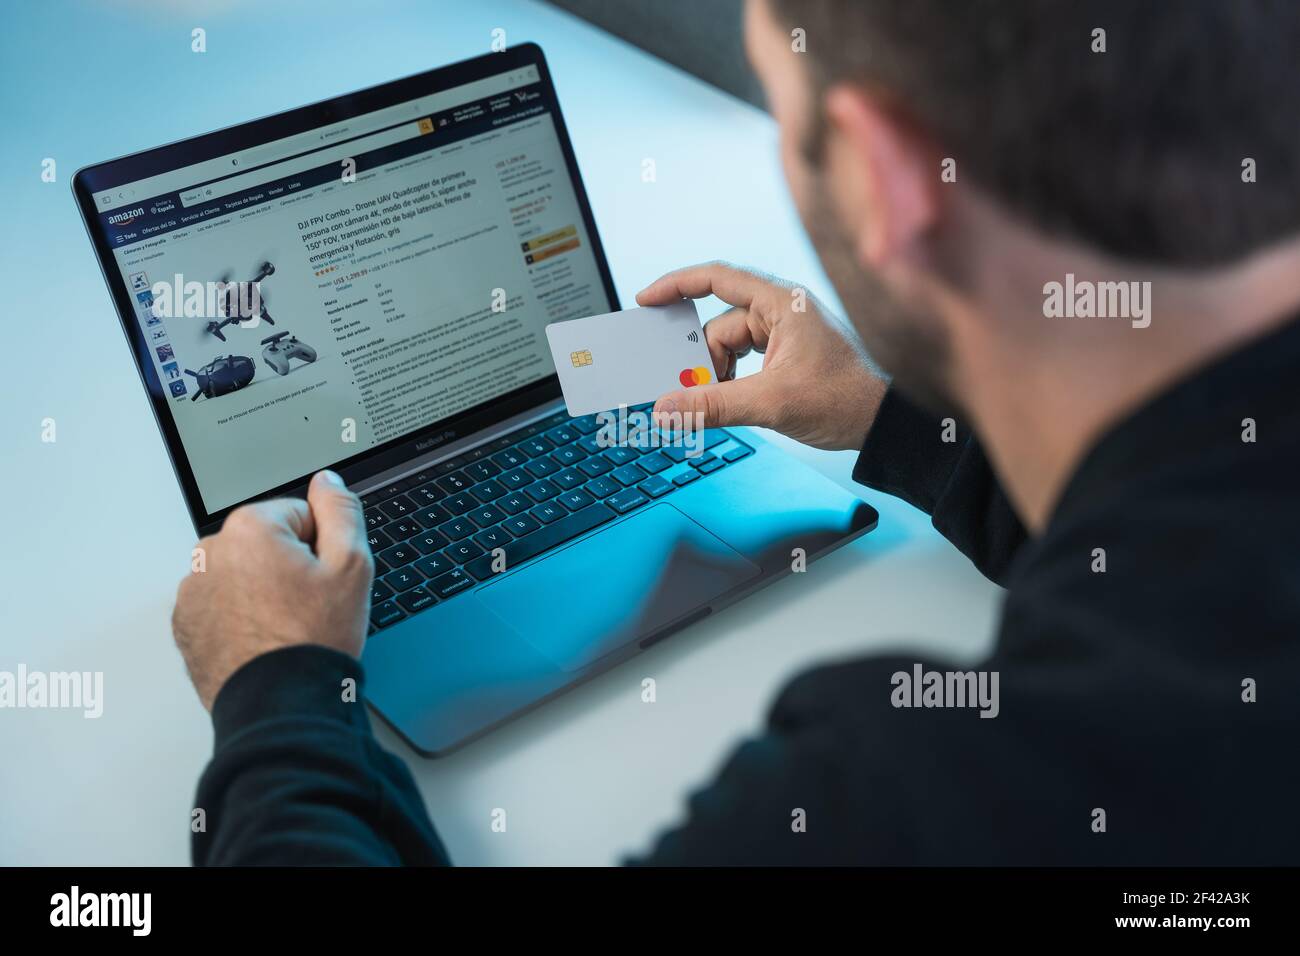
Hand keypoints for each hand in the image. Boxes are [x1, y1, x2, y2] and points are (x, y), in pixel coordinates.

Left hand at [172, 470, 373, 709]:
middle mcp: (211, 552)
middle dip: (288, 567)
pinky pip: (220, 606)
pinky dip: (240, 618)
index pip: (299, 516)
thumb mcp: (352, 566)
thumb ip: (342, 511)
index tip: (322, 581)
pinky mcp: (185, 625)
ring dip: (262, 592)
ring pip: (243, 575)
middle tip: (307, 607)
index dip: (321, 549)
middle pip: (267, 544)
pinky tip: (263, 640)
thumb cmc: (313, 639)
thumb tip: (328, 481)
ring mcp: (192, 591)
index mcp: (250, 528)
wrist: (279, 704)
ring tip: (284, 628)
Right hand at [637, 262, 886, 449]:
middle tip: (687, 391)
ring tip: (722, 405)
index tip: (646, 300)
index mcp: (782, 303)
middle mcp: (782, 311)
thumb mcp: (771, 403)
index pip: (716, 278)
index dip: (676, 285)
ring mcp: (784, 334)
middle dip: (702, 361)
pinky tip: (736, 403)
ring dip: (718, 377)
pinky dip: (732, 382)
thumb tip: (667, 409)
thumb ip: (713, 405)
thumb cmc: (847, 399)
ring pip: (728, 349)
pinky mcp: (786, 356)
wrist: (886, 424)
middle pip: (717, 326)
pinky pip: (743, 362)